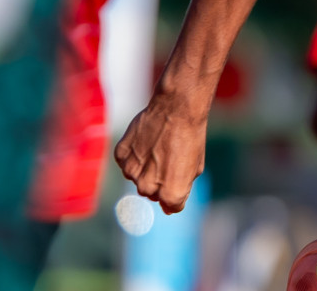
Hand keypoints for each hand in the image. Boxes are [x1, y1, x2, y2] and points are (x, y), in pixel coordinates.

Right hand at [114, 94, 208, 213]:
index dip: (178, 189)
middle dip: (160, 180)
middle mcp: (148, 188)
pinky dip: (134, 154)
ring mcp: (131, 172)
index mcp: (170, 194)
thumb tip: (167, 208)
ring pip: (137, 178)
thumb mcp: (195, 168)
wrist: (176, 108)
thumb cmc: (191, 137)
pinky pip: (126, 163)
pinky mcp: (120, 156)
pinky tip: (146, 140)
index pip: (171, 206)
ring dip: (145, 168)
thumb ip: (181, 190)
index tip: (180, 172)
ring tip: (158, 147)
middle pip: (152, 193)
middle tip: (169, 157)